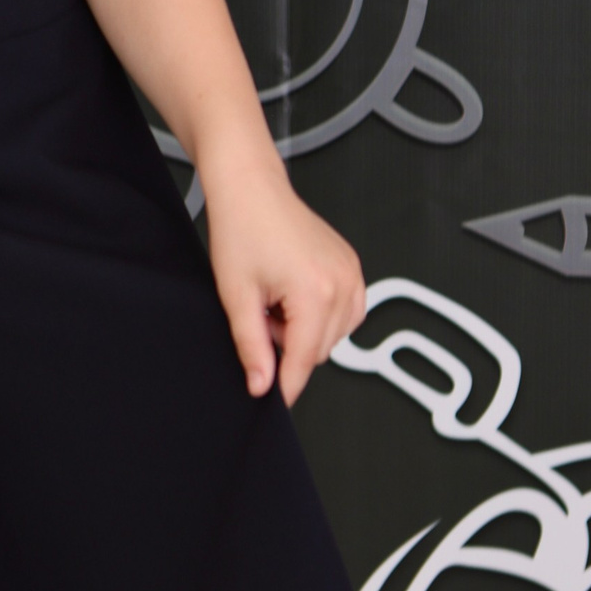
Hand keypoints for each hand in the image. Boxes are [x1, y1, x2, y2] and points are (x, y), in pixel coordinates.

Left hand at [203, 158, 366, 407]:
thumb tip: (261, 385)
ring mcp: (353, 273)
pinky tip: (293, 293)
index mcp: (316, 292)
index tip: (276, 402)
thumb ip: (252, 347)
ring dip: (304, 329)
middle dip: (289, 345)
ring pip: (333, 334)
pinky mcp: (352, 267)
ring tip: (275, 299)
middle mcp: (343, 283)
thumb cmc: (242, 229)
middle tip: (260, 314)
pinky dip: (319, 314)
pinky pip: (344, 313)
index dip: (287, 385)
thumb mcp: (237, 296)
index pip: (305, 360)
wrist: (251, 189)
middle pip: (320, 350)